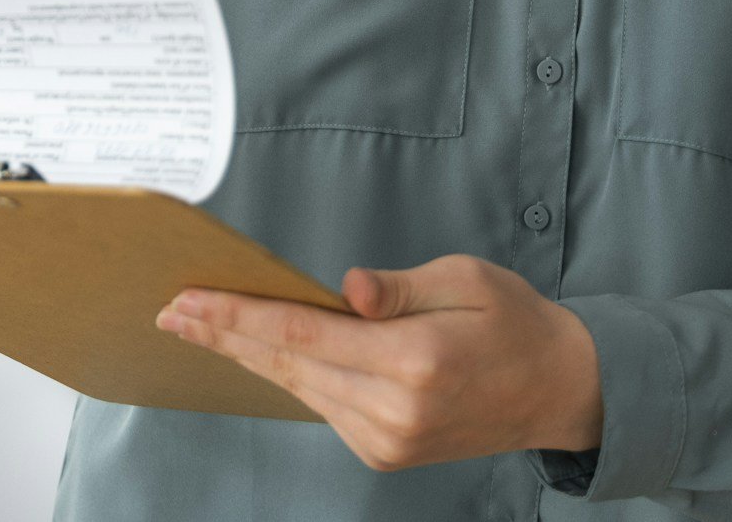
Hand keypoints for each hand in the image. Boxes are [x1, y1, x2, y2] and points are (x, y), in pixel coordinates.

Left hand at [154, 254, 600, 472]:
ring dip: (248, 356)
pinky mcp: (386, 451)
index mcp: (414, 360)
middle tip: (171, 311)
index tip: (190, 300)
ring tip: (201, 324)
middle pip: (287, 366)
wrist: (560, 390)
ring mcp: (388, 438)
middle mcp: (394, 409)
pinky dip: (287, 376)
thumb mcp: (466, 279)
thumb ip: (399, 287)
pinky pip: (322, 405)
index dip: (240, 316)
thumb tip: (344, 290)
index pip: (303, 335)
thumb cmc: (514, 321)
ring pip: (299, 389)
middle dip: (225, 335)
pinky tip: (257, 352)